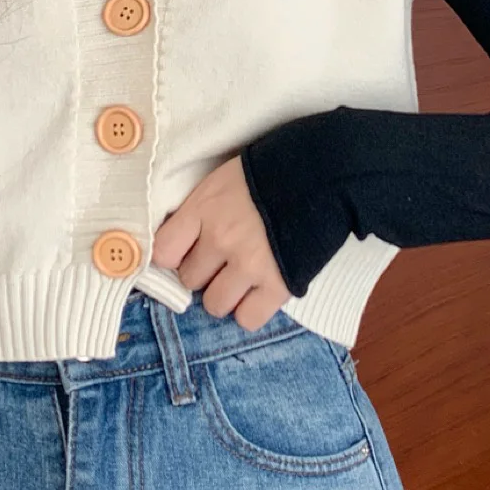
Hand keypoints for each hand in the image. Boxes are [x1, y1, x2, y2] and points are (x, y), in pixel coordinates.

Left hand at [151, 155, 290, 330]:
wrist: (326, 172)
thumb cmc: (275, 170)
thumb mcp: (226, 178)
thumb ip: (203, 208)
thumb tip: (185, 239)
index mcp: (204, 209)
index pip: (163, 252)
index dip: (174, 256)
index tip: (186, 252)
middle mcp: (221, 239)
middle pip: (189, 280)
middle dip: (204, 273)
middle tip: (224, 261)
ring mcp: (249, 265)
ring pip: (215, 305)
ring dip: (225, 295)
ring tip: (242, 279)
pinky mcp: (279, 285)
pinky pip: (248, 319)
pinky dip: (251, 310)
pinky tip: (260, 293)